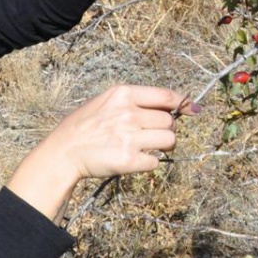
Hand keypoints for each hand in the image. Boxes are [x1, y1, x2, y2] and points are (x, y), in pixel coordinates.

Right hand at [41, 84, 195, 180]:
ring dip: (163, 146)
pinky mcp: (129, 160)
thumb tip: (172, 106)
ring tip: (147, 147)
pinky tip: (133, 160)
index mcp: (123, 94)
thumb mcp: (106, 102)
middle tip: (151, 135)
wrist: (63, 152)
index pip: (166, 96)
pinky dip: (149, 163)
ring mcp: (129, 137)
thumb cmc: (85, 126)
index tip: (194, 109)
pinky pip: (155, 162)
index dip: (184, 103)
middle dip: (167, 129)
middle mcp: (128, 113)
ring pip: (169, 140)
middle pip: (170, 121)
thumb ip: (136, 102)